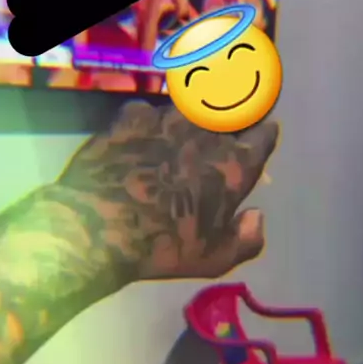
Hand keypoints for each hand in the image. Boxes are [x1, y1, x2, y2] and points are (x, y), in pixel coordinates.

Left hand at [59, 101, 278, 286]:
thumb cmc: (163, 247)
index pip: (263, 136)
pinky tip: (140, 132)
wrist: (99, 226)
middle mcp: (207, 133)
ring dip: (195, 110)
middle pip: (232, 109)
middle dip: (236, 109)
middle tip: (231, 114)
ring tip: (187, 118)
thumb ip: (245, 239)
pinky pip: (149, 110)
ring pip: (192, 104)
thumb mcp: (214, 259)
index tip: (261, 135)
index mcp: (234, 166)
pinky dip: (148, 119)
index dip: (263, 135)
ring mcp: (169, 119)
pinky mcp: (133, 116)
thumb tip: (257, 216)